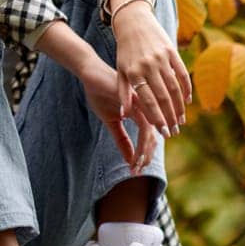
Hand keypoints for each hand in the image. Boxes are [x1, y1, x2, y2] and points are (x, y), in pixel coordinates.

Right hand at [80, 56, 157, 174]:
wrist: (91, 75)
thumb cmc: (101, 94)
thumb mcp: (111, 122)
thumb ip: (121, 139)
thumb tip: (130, 160)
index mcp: (143, 113)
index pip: (150, 138)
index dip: (144, 155)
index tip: (136, 169)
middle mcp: (146, 109)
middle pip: (153, 138)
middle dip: (145, 156)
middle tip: (137, 170)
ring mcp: (143, 104)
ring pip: (150, 133)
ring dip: (143, 152)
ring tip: (135, 164)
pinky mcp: (136, 100)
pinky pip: (143, 123)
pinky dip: (140, 141)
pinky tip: (134, 153)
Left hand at [111, 3, 192, 136]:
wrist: (133, 22)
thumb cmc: (125, 50)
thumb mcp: (120, 70)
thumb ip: (123, 93)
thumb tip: (124, 115)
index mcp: (134, 73)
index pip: (148, 101)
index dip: (157, 118)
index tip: (163, 132)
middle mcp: (148, 66)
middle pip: (162, 97)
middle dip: (170, 117)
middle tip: (175, 131)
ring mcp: (161, 58)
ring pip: (174, 87)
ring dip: (179, 106)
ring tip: (181, 121)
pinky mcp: (171, 51)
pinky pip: (182, 73)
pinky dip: (186, 88)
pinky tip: (188, 101)